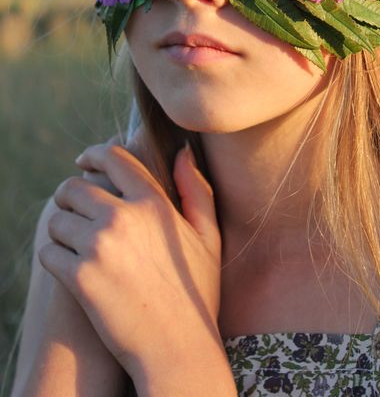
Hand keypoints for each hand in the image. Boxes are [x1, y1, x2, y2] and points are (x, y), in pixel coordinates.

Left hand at [38, 141, 231, 393]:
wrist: (177, 349)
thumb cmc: (196, 292)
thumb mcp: (208, 236)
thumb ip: (196, 189)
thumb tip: (183, 151)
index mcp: (152, 203)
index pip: (111, 158)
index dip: (92, 154)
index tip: (84, 161)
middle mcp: (123, 217)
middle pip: (74, 187)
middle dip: (71, 196)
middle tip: (76, 209)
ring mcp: (98, 246)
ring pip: (57, 219)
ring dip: (62, 228)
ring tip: (74, 242)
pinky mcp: (79, 277)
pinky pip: (49, 251)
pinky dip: (54, 256)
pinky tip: (69, 266)